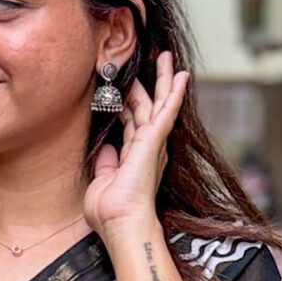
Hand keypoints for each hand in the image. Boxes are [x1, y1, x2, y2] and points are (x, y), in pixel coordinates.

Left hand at [84, 51, 188, 240]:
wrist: (121, 223)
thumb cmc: (110, 211)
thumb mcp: (101, 181)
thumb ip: (105, 163)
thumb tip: (106, 147)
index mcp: (133, 156)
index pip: (131, 124)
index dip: (128, 104)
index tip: (124, 88)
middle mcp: (146, 148)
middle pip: (148, 108)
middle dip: (149, 85)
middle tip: (151, 62)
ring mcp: (152, 143)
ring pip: (158, 103)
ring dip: (162, 80)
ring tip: (166, 57)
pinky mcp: (155, 140)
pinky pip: (166, 110)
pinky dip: (174, 92)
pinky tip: (180, 74)